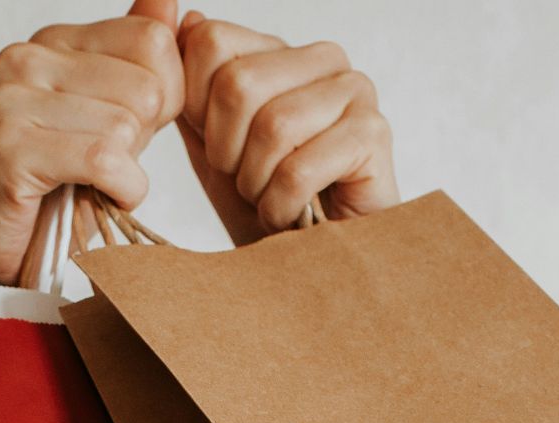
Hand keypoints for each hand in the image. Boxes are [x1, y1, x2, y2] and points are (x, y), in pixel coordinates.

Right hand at [0, 1, 182, 282]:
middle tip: (102, 166)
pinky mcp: (8, 149)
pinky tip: (97, 199)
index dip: (164, 99)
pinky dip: (119, 192)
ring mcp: (10, 101)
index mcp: (53, 41)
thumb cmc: (63, 188)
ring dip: (127, 172)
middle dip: (143, 140)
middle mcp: (25, 59)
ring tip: (89, 185)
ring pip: (127, 126)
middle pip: (146, 86)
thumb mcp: (113, 113)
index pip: (153, 41)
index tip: (129, 133)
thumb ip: (139, 54)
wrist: (1, 255)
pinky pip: (105, 160)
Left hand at [176, 11, 399, 243]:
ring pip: (271, 126)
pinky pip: (300, 169)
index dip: (195, 107)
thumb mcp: (212, 145)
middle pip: (237, 83)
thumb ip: (191, 88)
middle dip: (226, 152)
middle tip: (247, 182)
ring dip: (255, 184)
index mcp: (281, 51)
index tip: (218, 149)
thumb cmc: (267, 202)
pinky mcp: (374, 134)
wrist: (314, 262)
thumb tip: (185, 19)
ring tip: (270, 200)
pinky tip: (291, 217)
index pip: (210, 41)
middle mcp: (324, 59)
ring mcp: (355, 91)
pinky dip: (281, 206)